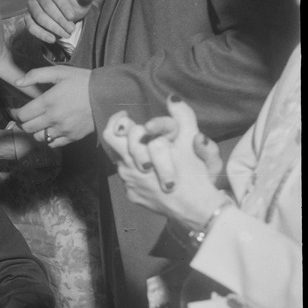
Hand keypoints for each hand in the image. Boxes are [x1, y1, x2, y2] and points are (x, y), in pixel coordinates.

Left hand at [10, 66, 93, 146]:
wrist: (107, 95)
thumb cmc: (83, 81)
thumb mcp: (60, 72)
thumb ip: (36, 75)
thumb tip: (17, 82)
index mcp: (48, 102)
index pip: (22, 115)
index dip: (15, 113)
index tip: (14, 110)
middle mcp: (53, 118)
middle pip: (27, 128)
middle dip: (22, 123)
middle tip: (25, 117)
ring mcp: (63, 129)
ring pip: (38, 137)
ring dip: (35, 131)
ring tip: (38, 123)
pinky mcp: (72, 137)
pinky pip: (53, 144)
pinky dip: (48, 139)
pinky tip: (51, 130)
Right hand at [25, 0, 94, 43]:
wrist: (65, 13)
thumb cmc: (74, 4)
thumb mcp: (83, 0)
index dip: (64, 6)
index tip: (73, 17)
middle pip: (47, 6)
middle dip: (60, 20)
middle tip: (71, 29)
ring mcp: (31, 3)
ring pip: (39, 16)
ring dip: (53, 27)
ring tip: (66, 34)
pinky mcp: (27, 16)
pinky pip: (30, 26)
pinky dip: (41, 34)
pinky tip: (52, 39)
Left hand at [102, 97, 228, 229]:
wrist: (195, 208)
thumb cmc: (193, 173)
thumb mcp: (190, 141)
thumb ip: (182, 116)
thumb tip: (172, 98)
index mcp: (137, 151)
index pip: (115, 131)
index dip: (118, 121)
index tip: (126, 116)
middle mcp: (127, 168)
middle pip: (112, 143)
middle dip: (123, 134)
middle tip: (134, 130)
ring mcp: (128, 183)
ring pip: (120, 161)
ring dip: (132, 154)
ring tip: (147, 150)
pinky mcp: (132, 196)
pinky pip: (127, 179)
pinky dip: (136, 171)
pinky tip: (152, 171)